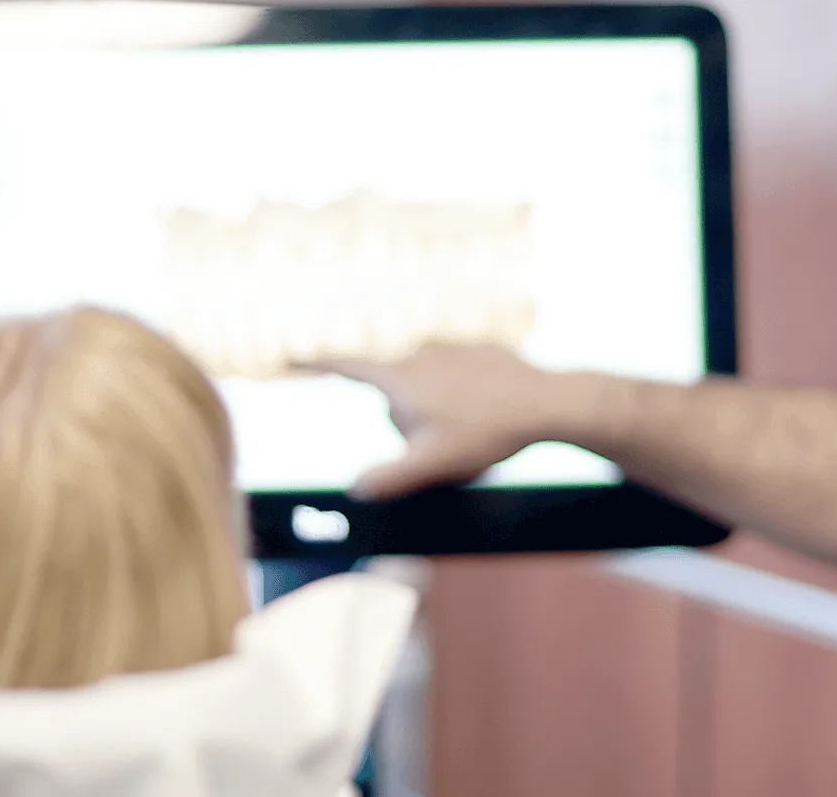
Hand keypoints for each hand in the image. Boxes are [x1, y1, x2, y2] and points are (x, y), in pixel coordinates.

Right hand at [299, 344, 588, 498]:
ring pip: (426, 390)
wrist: (548, 401)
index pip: (347, 367)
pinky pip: (456, 380)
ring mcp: (450, 347)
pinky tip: (490, 411)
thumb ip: (390, 478)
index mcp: (401, 377)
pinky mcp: (478, 348)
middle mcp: (419, 353)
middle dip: (409, 424)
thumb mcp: (433, 464)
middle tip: (447, 443)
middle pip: (394, 399)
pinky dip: (465, 397)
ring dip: (438, 411)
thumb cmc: (487, 433)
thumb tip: (353, 489)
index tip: (287, 357)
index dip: (314, 364)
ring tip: (475, 429)